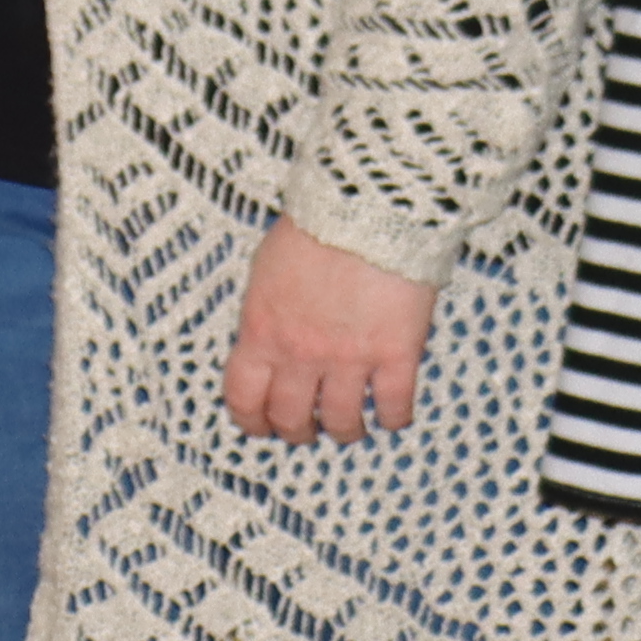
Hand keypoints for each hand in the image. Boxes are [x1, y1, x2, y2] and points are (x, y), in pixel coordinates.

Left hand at [227, 219, 435, 444]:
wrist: (368, 207)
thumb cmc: (316, 225)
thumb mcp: (266, 268)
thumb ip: (263, 312)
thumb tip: (264, 339)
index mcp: (262, 330)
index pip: (243, 396)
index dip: (250, 421)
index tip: (260, 428)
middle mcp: (300, 353)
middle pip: (291, 418)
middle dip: (297, 432)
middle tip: (307, 431)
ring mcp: (350, 358)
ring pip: (342, 422)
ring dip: (345, 432)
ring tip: (352, 428)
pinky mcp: (396, 354)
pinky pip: (394, 406)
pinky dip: (393, 419)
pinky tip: (393, 415)